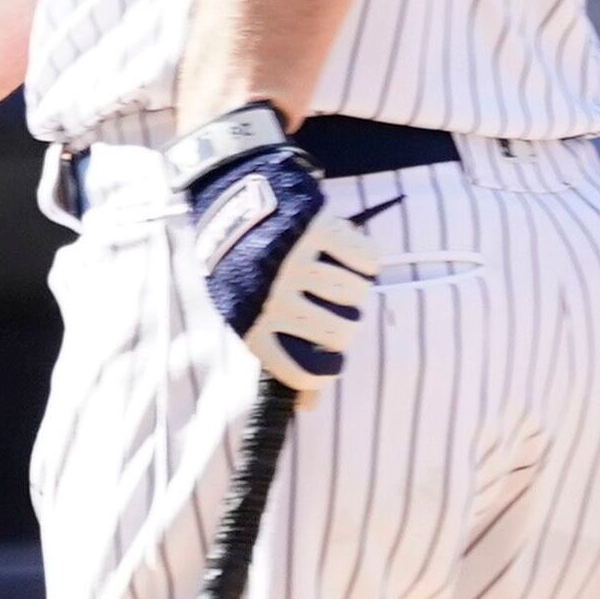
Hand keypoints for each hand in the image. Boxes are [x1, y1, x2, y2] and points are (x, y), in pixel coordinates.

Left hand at [177, 124, 377, 390]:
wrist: (232, 192)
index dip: (323, 374)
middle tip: (330, 311)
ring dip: (352, 290)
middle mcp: (275, 295)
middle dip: (342, 328)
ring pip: (356, 296)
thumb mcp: (245, 309)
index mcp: (252, 321)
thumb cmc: (242, 263)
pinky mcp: (322, 228)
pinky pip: (367, 259)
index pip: (302, 371)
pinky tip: (343, 253)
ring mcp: (300, 261)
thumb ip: (278, 354)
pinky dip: (363, 259)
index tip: (327, 364)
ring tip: (332, 277)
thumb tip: (310, 406)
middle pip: (339, 333)